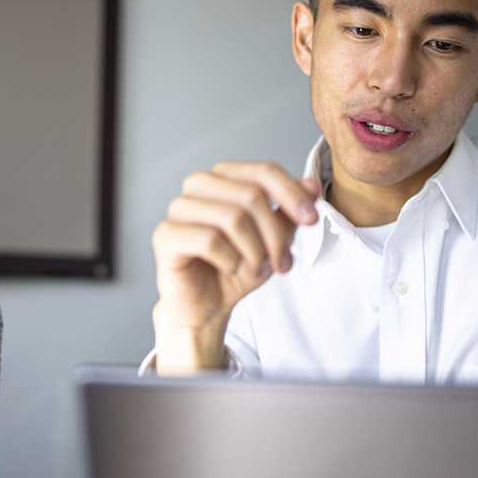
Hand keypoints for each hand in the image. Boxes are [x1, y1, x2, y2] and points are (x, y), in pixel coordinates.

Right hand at [151, 160, 321, 372]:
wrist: (207, 306)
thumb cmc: (235, 269)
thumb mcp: (274, 240)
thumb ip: (289, 213)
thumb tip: (311, 185)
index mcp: (224, 177)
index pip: (264, 171)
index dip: (292, 194)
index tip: (311, 220)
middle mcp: (198, 185)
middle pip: (251, 195)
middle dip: (274, 234)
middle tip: (282, 263)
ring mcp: (179, 208)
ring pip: (232, 217)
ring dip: (254, 251)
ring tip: (257, 268)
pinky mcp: (166, 235)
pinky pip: (209, 240)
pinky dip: (230, 260)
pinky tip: (230, 268)